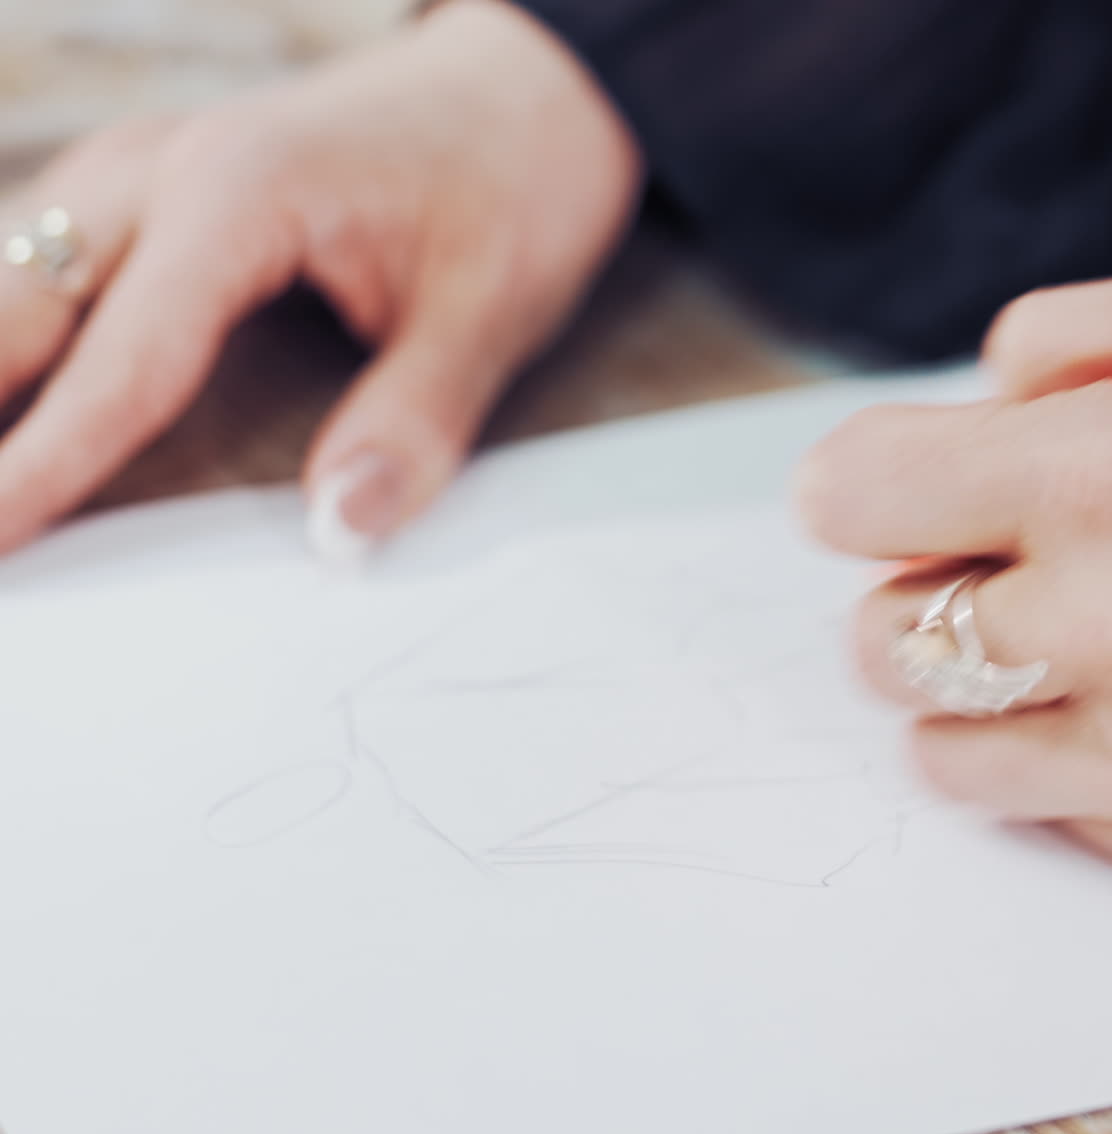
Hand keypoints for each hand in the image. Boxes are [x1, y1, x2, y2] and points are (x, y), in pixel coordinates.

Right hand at [0, 0, 640, 562]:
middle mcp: (164, 169)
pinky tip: (11, 396)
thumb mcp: (489, 312)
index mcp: (238, 195)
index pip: (118, 361)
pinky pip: (43, 258)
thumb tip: (341, 530)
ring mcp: (148, 169)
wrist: (527, 92)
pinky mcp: (156, 190)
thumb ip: (414, 422)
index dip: (43, 465)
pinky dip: (11, 333)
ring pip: (8, 273)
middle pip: (12, 306)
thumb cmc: (511, 185)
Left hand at [796, 248, 1111, 902]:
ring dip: (977, 695)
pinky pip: (1044, 813)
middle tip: (1006, 575)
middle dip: (924, 600)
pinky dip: (1069, 763)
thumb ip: (1068, 339)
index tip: (896, 494)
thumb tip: (956, 413)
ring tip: (1072, 646)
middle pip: (879, 640)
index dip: (864, 491)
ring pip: (936, 748)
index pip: (849, 499)